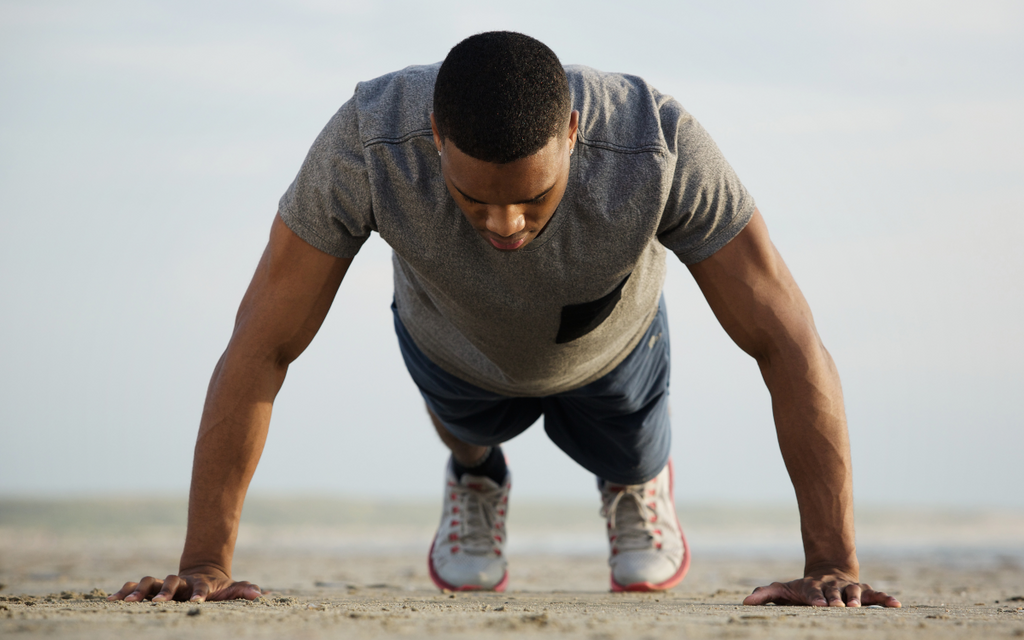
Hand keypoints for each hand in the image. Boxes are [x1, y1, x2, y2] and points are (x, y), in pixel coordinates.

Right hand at [108, 566, 261, 602]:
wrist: (202, 571)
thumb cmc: (218, 586)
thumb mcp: (231, 588)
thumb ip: (243, 590)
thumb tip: (259, 594)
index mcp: (200, 583)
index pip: (201, 588)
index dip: (200, 594)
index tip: (198, 602)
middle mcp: (180, 582)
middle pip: (171, 582)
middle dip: (164, 592)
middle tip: (157, 603)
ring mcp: (164, 584)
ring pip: (149, 583)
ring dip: (138, 591)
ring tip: (125, 602)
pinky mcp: (151, 588)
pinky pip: (134, 587)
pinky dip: (123, 592)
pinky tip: (110, 600)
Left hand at [743, 573, 900, 606]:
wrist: (827, 571)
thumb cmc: (802, 588)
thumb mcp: (783, 590)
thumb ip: (765, 595)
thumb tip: (745, 602)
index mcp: (812, 587)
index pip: (812, 592)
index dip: (814, 597)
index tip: (817, 605)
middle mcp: (831, 586)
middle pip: (833, 592)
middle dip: (835, 599)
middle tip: (838, 607)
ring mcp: (847, 588)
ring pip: (854, 591)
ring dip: (857, 598)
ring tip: (857, 607)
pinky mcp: (863, 591)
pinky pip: (875, 594)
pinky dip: (885, 598)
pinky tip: (895, 604)